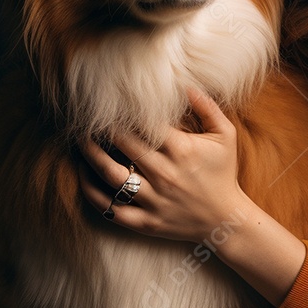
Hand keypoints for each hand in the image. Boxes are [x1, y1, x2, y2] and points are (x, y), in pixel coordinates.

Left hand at [78, 87, 246, 241]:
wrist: (225, 220)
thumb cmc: (223, 174)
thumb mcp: (225, 136)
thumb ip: (207, 107)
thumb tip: (185, 85)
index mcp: (182, 150)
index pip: (143, 123)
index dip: (124, 110)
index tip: (112, 101)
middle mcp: (165, 174)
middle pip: (122, 144)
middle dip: (103, 128)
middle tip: (90, 116)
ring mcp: (154, 200)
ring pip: (111, 174)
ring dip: (91, 155)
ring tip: (81, 140)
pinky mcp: (145, 222)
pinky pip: (110, 208)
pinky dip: (92, 192)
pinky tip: (85, 175)